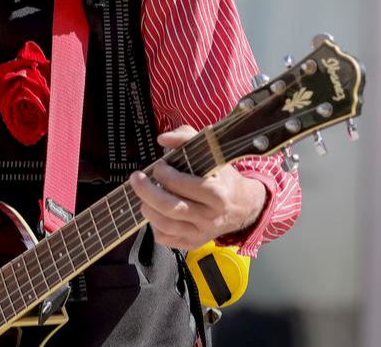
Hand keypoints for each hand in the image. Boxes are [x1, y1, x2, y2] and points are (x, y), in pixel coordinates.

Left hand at [127, 126, 267, 250]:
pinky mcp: (193, 243)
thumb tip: (162, 139)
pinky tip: (157, 212)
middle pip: (169, 207)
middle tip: (137, 178)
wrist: (243, 206)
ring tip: (145, 196)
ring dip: (147, 207)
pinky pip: (165, 238)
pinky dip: (154, 225)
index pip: (180, 184)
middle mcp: (209, 217)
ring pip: (164, 224)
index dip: (163, 172)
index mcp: (216, 193)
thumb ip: (186, 137)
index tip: (160, 165)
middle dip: (146, 190)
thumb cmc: (222, 177)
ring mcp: (201, 233)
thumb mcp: (211, 153)